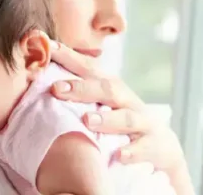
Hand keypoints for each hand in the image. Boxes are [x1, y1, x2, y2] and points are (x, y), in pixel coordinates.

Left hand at [49, 41, 193, 194]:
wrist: (162, 146)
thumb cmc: (120, 119)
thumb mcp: (103, 102)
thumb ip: (78, 91)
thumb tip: (40, 79)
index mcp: (110, 88)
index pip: (88, 68)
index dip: (69, 57)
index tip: (48, 47)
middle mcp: (127, 101)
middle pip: (107, 89)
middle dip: (82, 88)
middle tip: (57, 89)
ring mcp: (143, 122)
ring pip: (127, 118)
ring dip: (107, 119)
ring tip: (87, 120)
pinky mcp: (154, 146)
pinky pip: (144, 148)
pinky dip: (132, 152)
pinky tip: (119, 155)